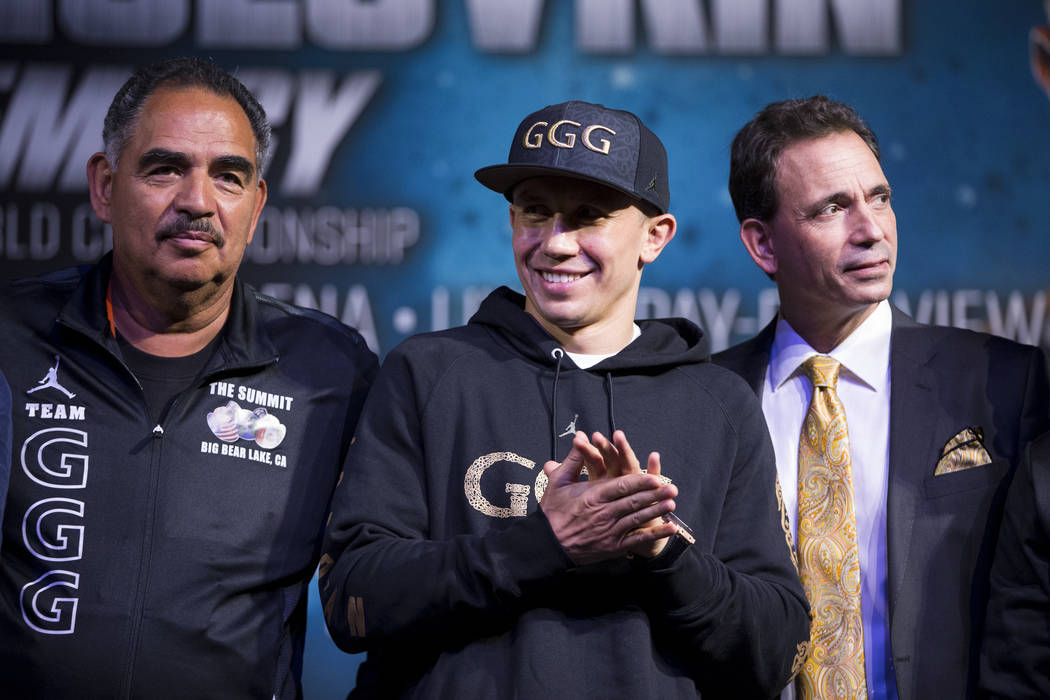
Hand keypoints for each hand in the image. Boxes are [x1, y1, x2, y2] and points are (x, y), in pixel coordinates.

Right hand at [539, 431, 676, 564]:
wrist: (548, 544)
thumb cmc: (553, 511)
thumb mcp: (558, 482)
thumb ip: (573, 460)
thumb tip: (581, 437)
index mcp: (593, 496)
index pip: (621, 487)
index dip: (640, 482)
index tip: (654, 477)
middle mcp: (603, 513)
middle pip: (633, 502)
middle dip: (654, 496)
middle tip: (672, 488)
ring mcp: (609, 531)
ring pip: (637, 519)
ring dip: (656, 512)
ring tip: (672, 504)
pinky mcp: (613, 546)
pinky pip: (637, 540)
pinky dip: (654, 534)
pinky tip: (669, 528)